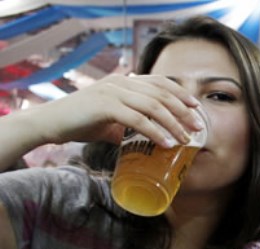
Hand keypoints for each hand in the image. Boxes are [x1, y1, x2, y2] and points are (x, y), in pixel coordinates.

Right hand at [30, 74, 202, 146]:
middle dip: (184, 111)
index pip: (160, 82)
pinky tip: (167, 143)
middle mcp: (120, 82)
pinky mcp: (105, 106)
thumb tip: (150, 138)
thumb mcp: (111, 120)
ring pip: (153, 106)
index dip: (180, 93)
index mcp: (124, 81)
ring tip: (186, 139)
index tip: (196, 106)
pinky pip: (138, 119)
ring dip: (174, 124)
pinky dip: (156, 132)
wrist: (49, 123)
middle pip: (162, 94)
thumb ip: (130, 124)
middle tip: (198, 127)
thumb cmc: (80, 122)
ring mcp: (113, 92)